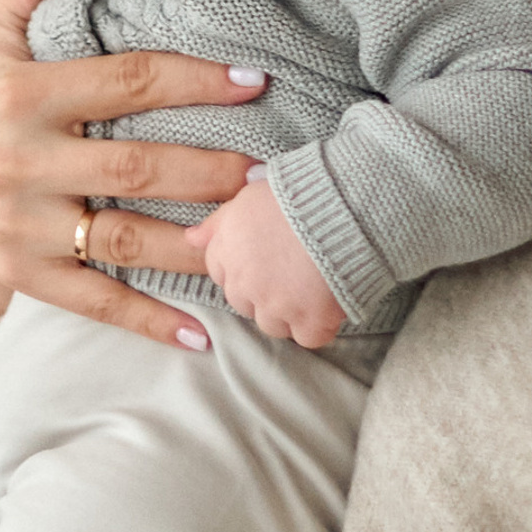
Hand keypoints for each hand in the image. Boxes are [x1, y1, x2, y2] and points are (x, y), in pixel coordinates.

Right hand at [0, 0, 267, 349]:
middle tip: (272, 172)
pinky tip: (202, 332)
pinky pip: (97, 300)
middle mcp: (22, 162)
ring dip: (197, 242)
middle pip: (136, 166)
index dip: (194, 82)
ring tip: (251, 238)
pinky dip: (150, 320)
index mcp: (23, 95)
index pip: (125, 83)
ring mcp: (24, 225)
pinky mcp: (25, 275)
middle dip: (212, 170)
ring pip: (125, 236)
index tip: (253, 84)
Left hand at [187, 172, 345, 348]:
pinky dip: (318, 326)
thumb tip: (190, 238)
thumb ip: (218, 222)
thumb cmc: (297, 193)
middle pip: (244, 303)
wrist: (341, 208)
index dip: (245, 268)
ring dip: (289, 313)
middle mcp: (244, 283)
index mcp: (227, 251)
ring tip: (312, 287)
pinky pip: (307, 338)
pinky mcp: (310, 321)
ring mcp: (276, 305)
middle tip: (292, 272)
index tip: (266, 259)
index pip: (221, 274)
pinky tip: (329, 305)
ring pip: (273, 324)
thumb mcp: (249, 196)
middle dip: (263, 293)